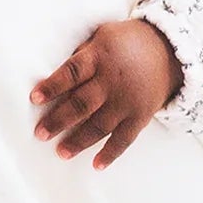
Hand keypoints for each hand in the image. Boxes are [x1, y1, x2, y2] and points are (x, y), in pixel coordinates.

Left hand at [30, 19, 182, 167]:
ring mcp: (127, 101)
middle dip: (59, 120)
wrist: (169, 51)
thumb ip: (81, 56)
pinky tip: (97, 165)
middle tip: (40, 134)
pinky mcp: (140, 116)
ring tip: (61, 152)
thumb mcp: (101, 37)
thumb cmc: (125, 43)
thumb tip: (53, 78)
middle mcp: (112, 81)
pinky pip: (125, 138)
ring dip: (79, 141)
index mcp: (99, 57)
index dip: (53, 85)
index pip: (72, 72)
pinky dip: (111, 153)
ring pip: (100, 125)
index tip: (34, 98)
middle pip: (82, 103)